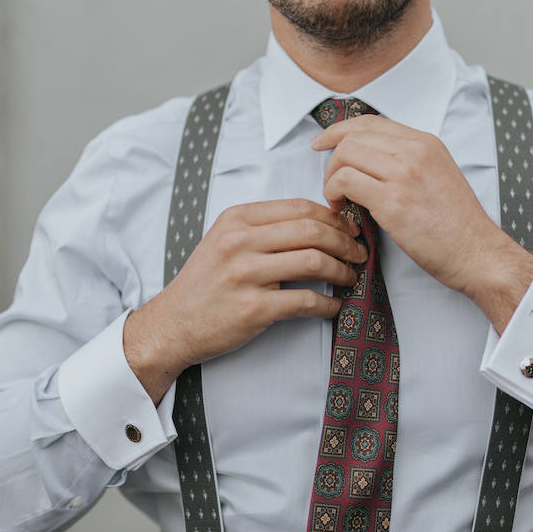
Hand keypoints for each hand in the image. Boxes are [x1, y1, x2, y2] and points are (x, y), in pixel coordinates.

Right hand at [124, 199, 365, 402]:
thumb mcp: (224, 240)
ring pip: (314, 261)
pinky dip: (328, 304)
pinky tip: (334, 306)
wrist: (173, 323)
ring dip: (342, 270)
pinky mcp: (254, 308)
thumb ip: (263, 228)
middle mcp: (240, 242)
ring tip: (351, 277)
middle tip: (359, 253)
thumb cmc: (205, 283)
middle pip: (312, 230)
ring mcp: (246, 275)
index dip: (333, 218)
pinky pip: (306, 301)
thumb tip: (317, 223)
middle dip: (345, 241)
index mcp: (237, 220)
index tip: (349, 229)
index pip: (299, 208)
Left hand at [312, 117, 532, 331]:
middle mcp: (415, 151)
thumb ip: (409, 163)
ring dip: (331, 178)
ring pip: (345, 154)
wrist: (478, 253)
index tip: (322, 144)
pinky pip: (346, 181)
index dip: (339, 130)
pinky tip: (340, 208)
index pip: (370, 122)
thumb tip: (371, 163)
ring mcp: (404, 174)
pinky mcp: (394, 201)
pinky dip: (333, 192)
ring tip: (336, 200)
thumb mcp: (438, 176)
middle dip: (332, 159)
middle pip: (353, 136)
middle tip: (331, 185)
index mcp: (426, 143)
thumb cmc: (458, 226)